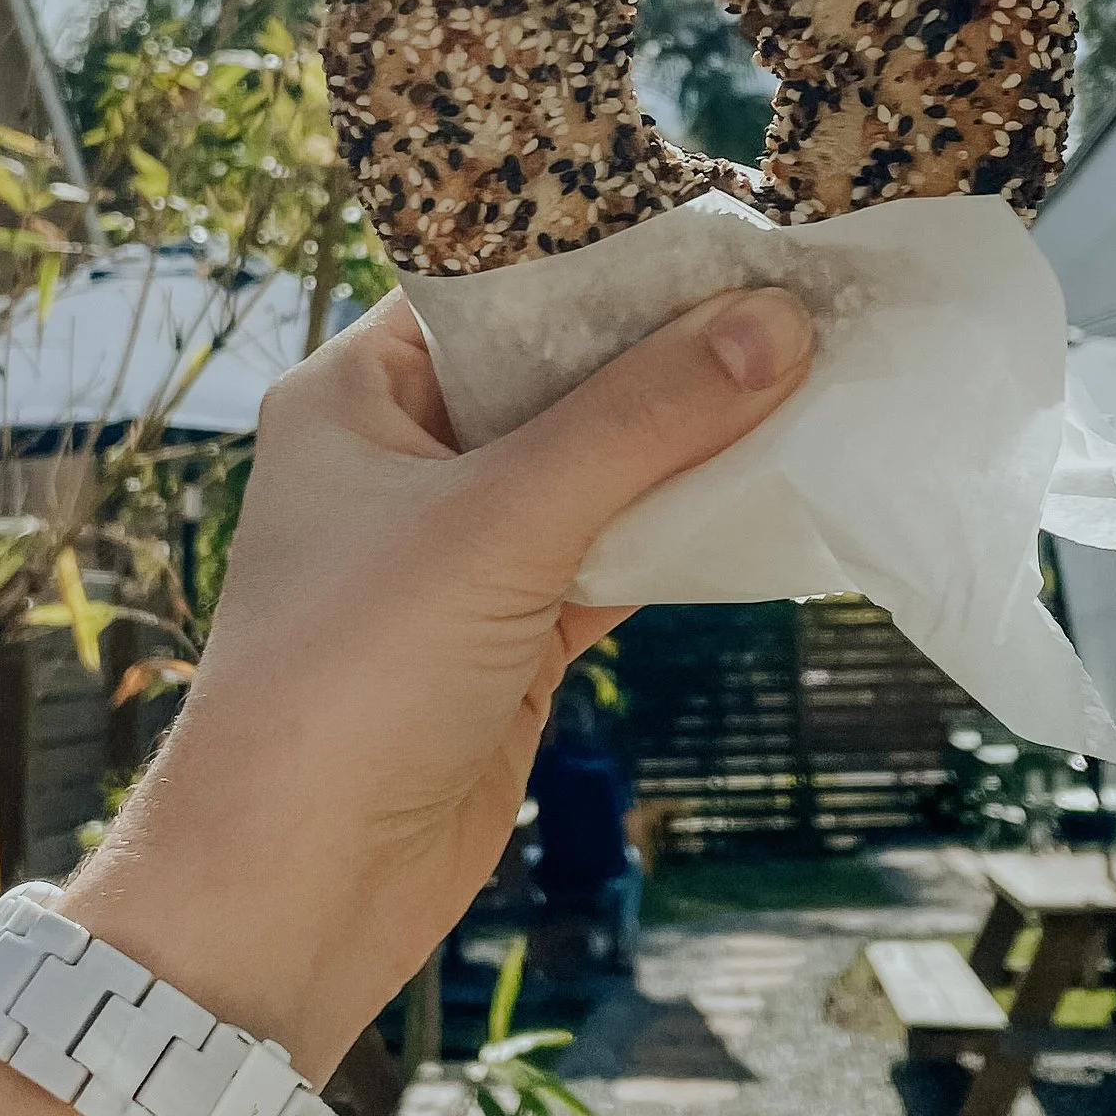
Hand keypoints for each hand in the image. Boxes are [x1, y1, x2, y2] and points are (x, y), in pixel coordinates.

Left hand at [63, 283, 813, 1075]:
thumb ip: (642, 422)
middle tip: (807, 297)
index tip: (734, 225)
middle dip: (675, 351)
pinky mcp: (513, 637)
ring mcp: (463, 554)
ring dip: (696, 444)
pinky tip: (781, 498)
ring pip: (602, 470)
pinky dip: (689, 536)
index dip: (609, 256)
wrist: (294, 891)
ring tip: (822, 381)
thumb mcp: (501, 524)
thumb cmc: (349, 680)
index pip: (496, 287)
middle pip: (563, 376)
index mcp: (358, 395)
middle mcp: (405, 459)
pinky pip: (619, 557)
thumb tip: (777, 323)